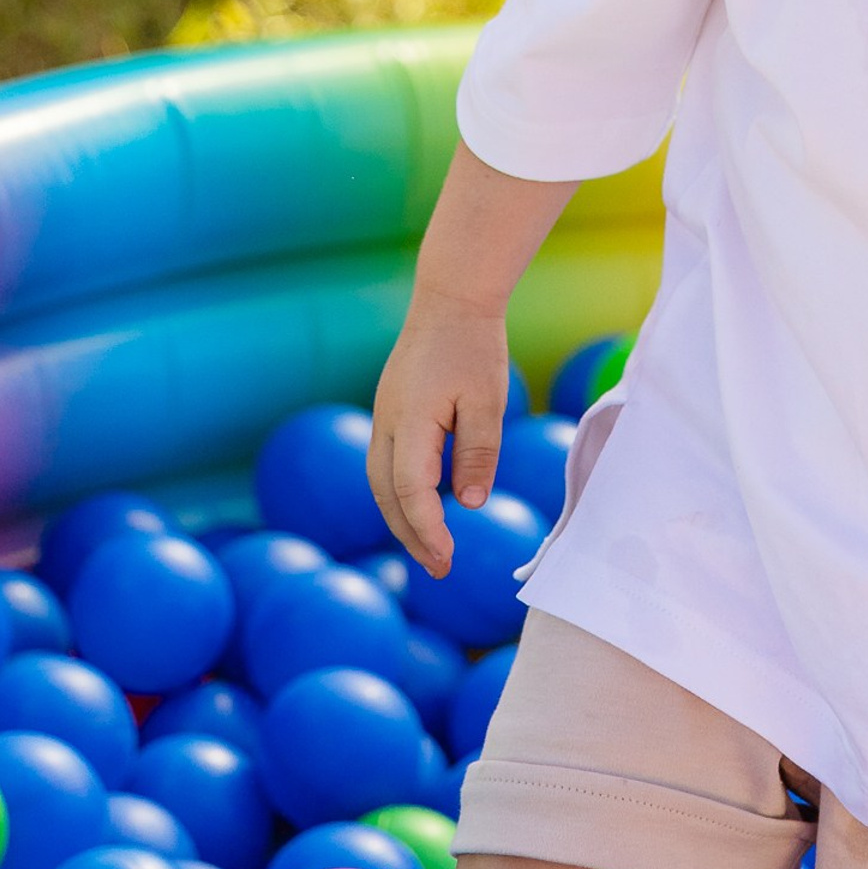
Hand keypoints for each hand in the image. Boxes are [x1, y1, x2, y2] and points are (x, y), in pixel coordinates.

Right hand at [368, 293, 511, 579]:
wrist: (451, 300)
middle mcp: (385, 425)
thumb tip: (468, 505)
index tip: (448, 559)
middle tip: (439, 568)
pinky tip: (422, 506)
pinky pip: (385, 465)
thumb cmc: (474, 347)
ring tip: (430, 547)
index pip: (410, 493)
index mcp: (409, 423)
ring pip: (380, 483)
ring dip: (401, 519)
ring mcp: (383, 418)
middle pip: (387, 497)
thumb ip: (477, 453)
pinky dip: (399, 494)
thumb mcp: (488, 401)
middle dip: (410, 537)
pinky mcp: (390, 412)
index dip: (428, 531)